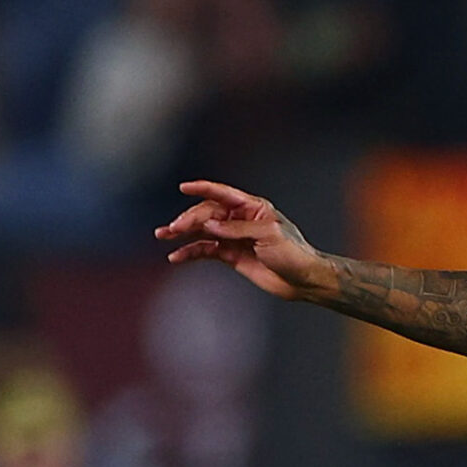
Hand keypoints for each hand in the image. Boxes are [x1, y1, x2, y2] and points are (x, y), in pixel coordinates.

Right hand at [157, 180, 326, 298]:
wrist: (303, 280)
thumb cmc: (293, 253)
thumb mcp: (267, 235)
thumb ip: (237, 229)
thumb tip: (209, 224)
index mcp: (252, 207)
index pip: (222, 193)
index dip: (203, 188)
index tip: (183, 187)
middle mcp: (240, 219)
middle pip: (207, 214)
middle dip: (189, 219)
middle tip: (173, 228)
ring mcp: (234, 237)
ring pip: (203, 231)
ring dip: (183, 234)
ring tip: (163, 236)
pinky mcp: (231, 255)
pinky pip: (206, 250)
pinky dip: (191, 252)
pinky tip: (177, 256)